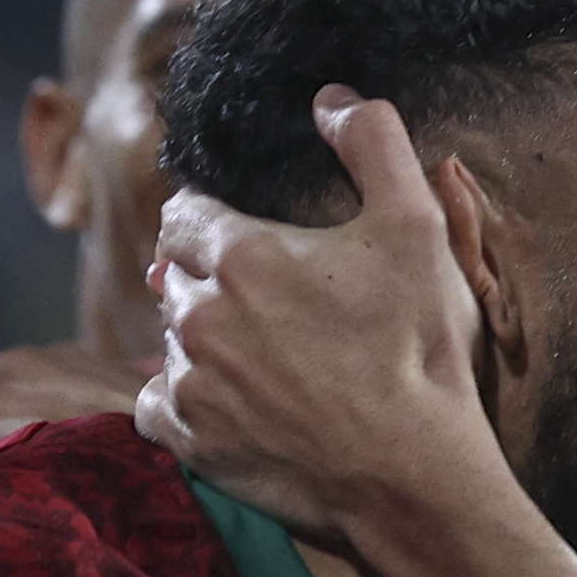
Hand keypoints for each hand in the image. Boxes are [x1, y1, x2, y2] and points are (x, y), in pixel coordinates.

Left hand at [140, 91, 505, 550]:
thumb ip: (374, 143)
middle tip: (280, 302)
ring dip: (206, 338)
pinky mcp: (189, 442)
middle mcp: (197, 316)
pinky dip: (186, 398)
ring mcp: (188, 383)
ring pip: (172, 337)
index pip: (184, 211)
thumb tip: (332, 98)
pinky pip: (158, 403)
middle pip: (176, 273)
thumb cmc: (419, 352)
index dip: (218, 218)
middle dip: (216, 278)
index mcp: (241, 254)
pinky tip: (237, 400)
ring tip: (271, 356)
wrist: (414, 478)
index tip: (259, 240)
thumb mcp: (418, 229)